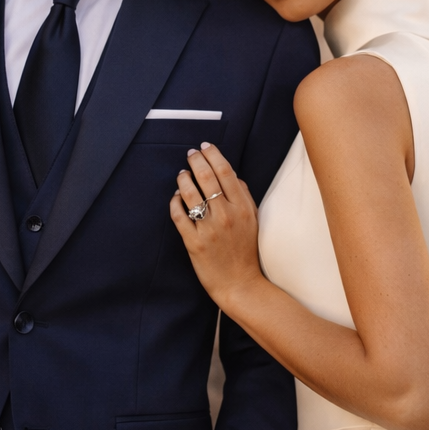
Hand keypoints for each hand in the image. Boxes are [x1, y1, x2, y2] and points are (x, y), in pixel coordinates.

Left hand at [169, 143, 261, 310]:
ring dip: (183, 179)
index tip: (205, 146)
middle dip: (195, 160)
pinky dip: (175, 202)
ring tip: (182, 174)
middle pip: (206, 177)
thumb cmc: (246, 251)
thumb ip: (244, 196)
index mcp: (243, 207)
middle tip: (190, 154)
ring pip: (189, 194)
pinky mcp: (194, 243)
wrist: (240, 283)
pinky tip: (176, 197)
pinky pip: (179, 216)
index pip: (225, 172)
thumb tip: (232, 176)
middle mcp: (226, 215)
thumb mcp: (253, 220)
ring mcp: (209, 229)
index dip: (213, 154)